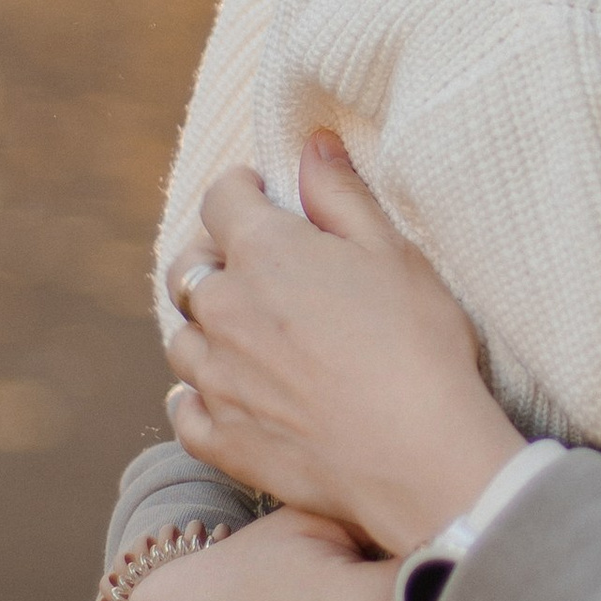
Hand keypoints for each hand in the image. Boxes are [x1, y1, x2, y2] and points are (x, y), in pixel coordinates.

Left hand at [163, 137, 524, 553]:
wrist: (419, 455)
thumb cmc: (417, 344)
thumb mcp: (392, 251)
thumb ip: (340, 194)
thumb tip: (311, 144)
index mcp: (264, 253)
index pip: (221, 198)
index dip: (242, 190)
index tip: (261, 196)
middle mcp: (224, 311)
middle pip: (188, 268)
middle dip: (214, 257)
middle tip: (255, 267)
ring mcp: (216, 379)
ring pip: (182, 339)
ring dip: (206, 328)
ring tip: (245, 334)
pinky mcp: (222, 439)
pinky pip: (184, 409)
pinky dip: (198, 396)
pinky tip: (228, 393)